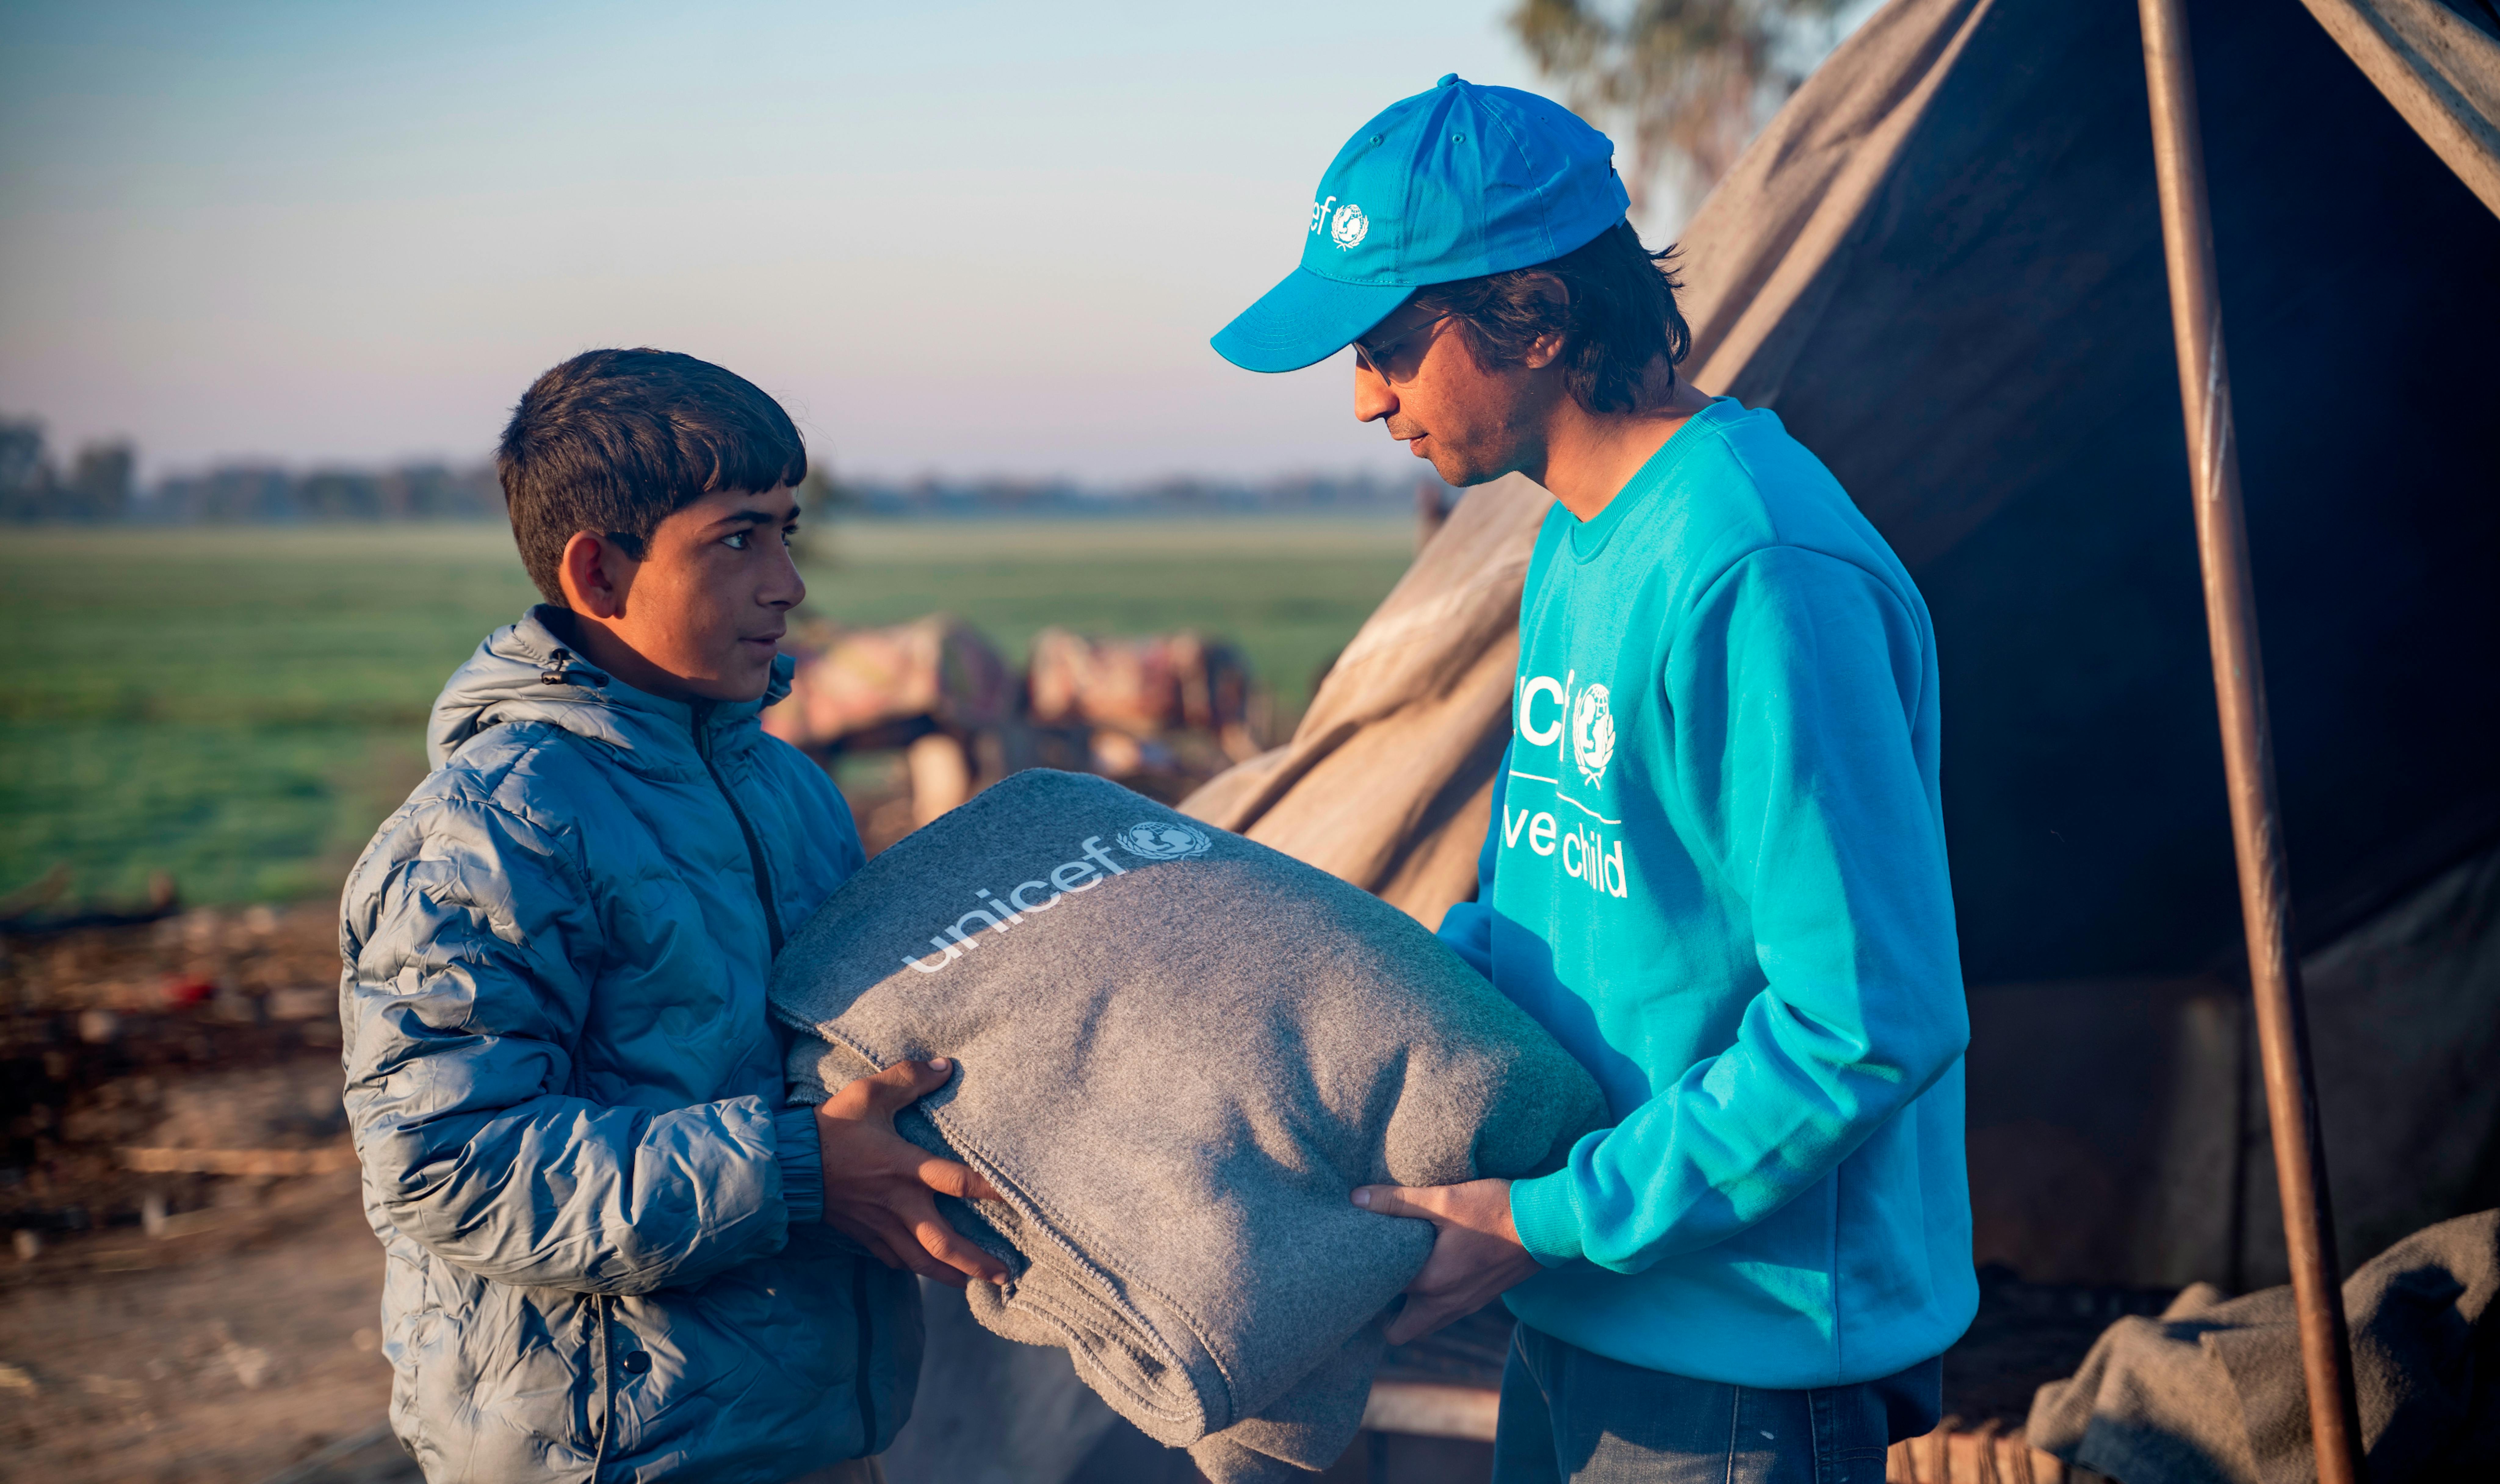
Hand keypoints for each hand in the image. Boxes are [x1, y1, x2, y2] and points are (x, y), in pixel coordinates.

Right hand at [817, 1058, 1007, 1288]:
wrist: (785, 1164)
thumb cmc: (830, 1127)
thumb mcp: (868, 1093)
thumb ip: (908, 1078)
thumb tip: (945, 1065)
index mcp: (905, 1168)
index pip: (958, 1181)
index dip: (992, 1191)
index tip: (1023, 1203)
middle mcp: (898, 1203)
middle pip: (943, 1242)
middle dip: (975, 1262)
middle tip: (1005, 1276)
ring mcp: (880, 1224)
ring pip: (921, 1260)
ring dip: (950, 1276)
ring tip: (975, 1287)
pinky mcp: (864, 1234)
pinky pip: (894, 1259)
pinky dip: (914, 1268)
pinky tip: (928, 1272)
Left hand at [1352, 1177, 1543, 1344]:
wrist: (1548, 1223)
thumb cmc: (1495, 1210)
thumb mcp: (1443, 1200)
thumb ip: (1397, 1202)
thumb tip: (1356, 1199)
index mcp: (1431, 1285)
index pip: (1381, 1303)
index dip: (1365, 1287)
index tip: (1356, 1272)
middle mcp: (1447, 1305)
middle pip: (1400, 1332)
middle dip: (1384, 1315)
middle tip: (1376, 1281)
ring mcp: (1467, 1305)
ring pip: (1425, 1324)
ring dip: (1410, 1309)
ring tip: (1400, 1274)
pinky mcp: (1482, 1298)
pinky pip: (1446, 1312)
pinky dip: (1434, 1301)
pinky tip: (1432, 1267)